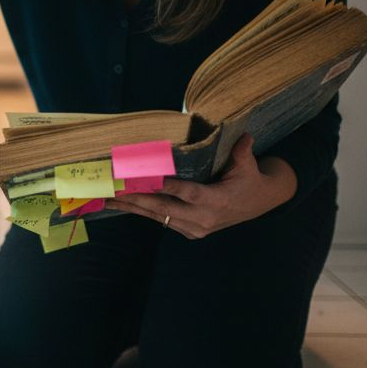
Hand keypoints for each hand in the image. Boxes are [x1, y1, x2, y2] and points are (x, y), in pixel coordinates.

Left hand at [105, 134, 297, 238]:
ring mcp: (196, 228)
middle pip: (164, 208)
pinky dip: (143, 211)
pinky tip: (124, 204)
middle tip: (112, 190)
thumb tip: (244, 136)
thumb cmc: (250, 180)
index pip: (188, 193)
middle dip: (135, 198)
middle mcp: (204, 219)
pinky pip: (162, 220)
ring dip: (132, 207)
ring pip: (158, 216)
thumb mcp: (249, 165)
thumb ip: (242, 152)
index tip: (144, 179)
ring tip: (108, 199)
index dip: (166, 186)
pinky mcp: (189, 232)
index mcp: (218, 201)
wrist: (258, 204)